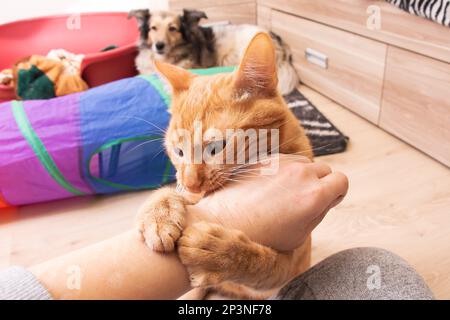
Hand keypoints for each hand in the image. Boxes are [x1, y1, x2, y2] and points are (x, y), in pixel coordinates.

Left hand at [187, 155, 347, 250]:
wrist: (224, 222)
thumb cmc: (262, 234)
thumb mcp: (300, 234)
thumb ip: (318, 212)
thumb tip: (326, 199)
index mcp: (314, 195)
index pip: (342, 181)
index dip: (337, 193)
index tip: (328, 201)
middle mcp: (301, 174)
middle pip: (325, 170)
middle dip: (321, 184)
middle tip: (304, 200)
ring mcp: (282, 163)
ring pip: (305, 163)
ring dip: (302, 175)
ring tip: (285, 194)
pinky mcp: (266, 159)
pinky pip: (286, 161)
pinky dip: (285, 170)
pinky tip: (271, 187)